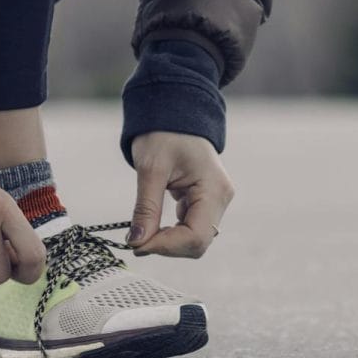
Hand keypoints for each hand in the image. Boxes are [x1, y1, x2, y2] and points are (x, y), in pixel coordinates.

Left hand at [127, 130, 232, 257]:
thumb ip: (146, 208)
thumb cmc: (164, 133)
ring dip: (168, 242)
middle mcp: (221, 198)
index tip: (136, 244)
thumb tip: (137, 242)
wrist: (174, 111)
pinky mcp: (205, 202)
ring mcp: (215, 201)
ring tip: (143, 231)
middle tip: (136, 240)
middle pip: (198, 243)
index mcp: (214, 189)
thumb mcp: (150, 168)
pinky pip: (191, 229)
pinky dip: (171, 233)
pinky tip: (154, 225)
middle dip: (167, 246)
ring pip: (194, 239)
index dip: (166, 246)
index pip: (195, 236)